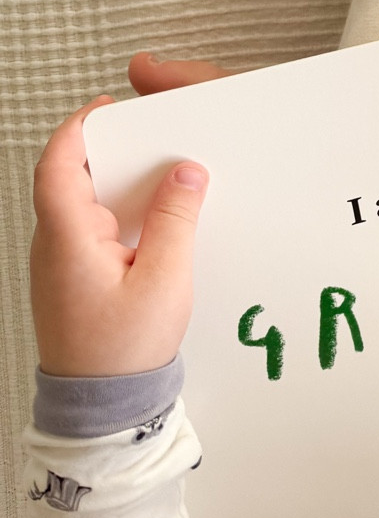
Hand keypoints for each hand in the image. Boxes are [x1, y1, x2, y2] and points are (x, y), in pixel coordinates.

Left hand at [30, 54, 231, 377]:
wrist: (102, 410)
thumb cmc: (123, 353)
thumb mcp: (164, 279)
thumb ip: (175, 219)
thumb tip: (186, 171)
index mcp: (68, 239)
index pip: (57, 165)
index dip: (78, 128)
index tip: (108, 107)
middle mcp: (53, 248)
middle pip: (68, 180)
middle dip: (105, 151)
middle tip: (145, 136)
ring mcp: (58, 266)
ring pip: (79, 206)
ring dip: (112, 185)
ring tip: (156, 176)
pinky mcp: (71, 282)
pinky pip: (88, 231)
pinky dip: (115, 213)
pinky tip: (149, 222)